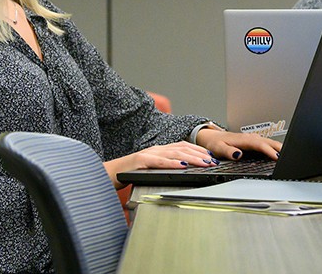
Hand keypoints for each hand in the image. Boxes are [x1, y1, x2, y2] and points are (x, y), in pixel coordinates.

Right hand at [104, 141, 222, 188]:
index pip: (184, 146)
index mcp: (160, 150)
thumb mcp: (152, 169)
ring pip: (175, 153)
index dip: (199, 150)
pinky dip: (172, 164)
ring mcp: (148, 154)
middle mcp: (156, 149)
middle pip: (183, 148)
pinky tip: (182, 167)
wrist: (107, 174)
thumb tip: (185, 172)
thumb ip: (166, 167)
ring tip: (204, 163)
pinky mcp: (140, 161)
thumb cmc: (130, 173)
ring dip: (192, 158)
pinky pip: (159, 162)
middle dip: (200, 154)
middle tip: (214, 161)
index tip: (212, 157)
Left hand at [194, 129, 282, 161]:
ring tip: (287, 153)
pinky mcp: (251, 140)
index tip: (277, 157)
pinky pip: (265, 142)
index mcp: (243, 139)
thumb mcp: (218, 148)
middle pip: (267, 141)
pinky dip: (272, 146)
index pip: (259, 145)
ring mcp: (251, 138)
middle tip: (289, 154)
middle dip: (278, 147)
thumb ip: (228, 151)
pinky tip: (276, 150)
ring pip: (267, 141)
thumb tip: (238, 154)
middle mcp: (249, 137)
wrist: (211, 137)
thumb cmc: (215, 143)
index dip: (269, 150)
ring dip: (277, 146)